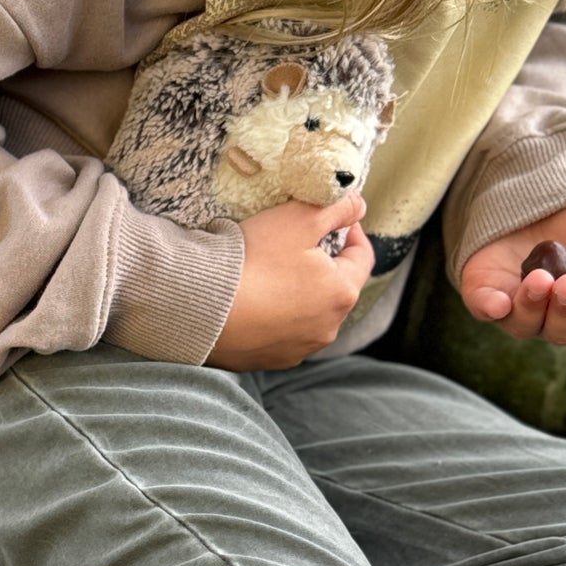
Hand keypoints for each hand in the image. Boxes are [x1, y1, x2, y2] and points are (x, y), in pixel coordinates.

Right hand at [207, 191, 374, 371]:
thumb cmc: (254, 261)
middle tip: (296, 244)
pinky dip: (276, 317)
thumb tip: (358, 205)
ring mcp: (299, 349)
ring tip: (271, 275)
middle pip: (336, 287)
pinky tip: (255, 302)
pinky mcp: (271, 360)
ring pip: (310, 313)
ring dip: (300, 294)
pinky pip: (282, 333)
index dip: (351, 231)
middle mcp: (328, 328)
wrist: (202, 308)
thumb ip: (337, 207)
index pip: (363, 256)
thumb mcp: (298, 218)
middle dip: (323, 264)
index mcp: (342, 293)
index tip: (332, 218)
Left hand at [460, 194, 565, 344]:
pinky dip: (490, 308)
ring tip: (541, 281)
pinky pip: (486, 309)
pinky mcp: (488, 293)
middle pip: (565, 329)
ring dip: (535, 307)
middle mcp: (560, 314)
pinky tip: (497, 303)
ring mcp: (522, 307)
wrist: (546, 196)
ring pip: (527, 325)